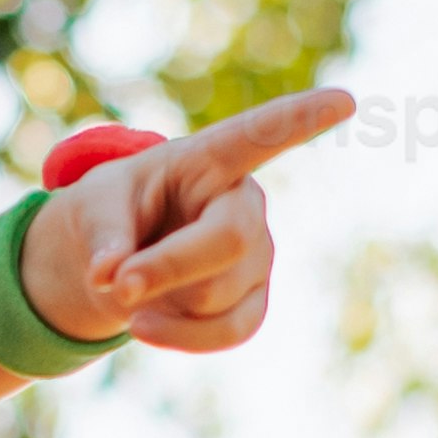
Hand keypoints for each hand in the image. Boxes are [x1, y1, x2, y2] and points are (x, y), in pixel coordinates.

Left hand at [22, 84, 351, 355]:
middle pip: (229, 241)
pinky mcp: (253, 301)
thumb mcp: (92, 207)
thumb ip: (102, 234)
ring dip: (162, 302)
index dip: (301, 119)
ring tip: (134, 286)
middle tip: (118, 285)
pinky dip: (180, 336)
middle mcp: (246, 203)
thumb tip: (112, 277)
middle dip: (169, 268)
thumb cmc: (112, 214)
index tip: (345, 101)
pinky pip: (230, 331)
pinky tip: (147, 326)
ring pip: (218, 295)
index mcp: (210, 160)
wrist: (119, 262)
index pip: (260, 136)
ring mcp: (258, 254)